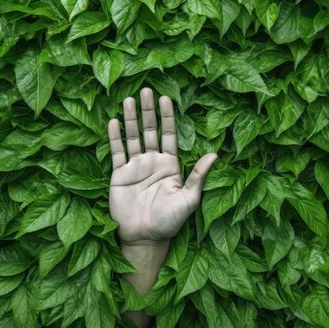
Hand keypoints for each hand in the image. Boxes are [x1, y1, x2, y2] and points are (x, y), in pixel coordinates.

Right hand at [108, 87, 216, 244]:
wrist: (145, 237)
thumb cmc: (169, 221)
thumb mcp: (188, 199)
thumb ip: (198, 176)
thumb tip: (215, 154)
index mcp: (170, 165)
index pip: (169, 135)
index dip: (167, 117)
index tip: (166, 98)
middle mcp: (152, 162)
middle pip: (149, 130)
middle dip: (148, 111)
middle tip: (146, 90)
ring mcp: (135, 167)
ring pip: (132, 137)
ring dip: (130, 119)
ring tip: (128, 99)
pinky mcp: (119, 175)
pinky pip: (117, 152)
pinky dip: (114, 137)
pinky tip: (113, 121)